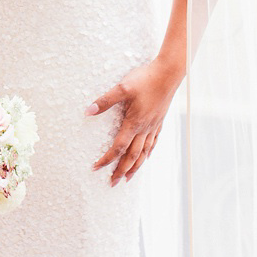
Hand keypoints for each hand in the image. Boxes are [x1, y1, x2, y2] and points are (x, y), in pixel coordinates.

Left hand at [86, 58, 183, 185]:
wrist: (169, 74)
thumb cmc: (145, 79)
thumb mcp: (122, 87)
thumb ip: (105, 100)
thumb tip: (88, 112)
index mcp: (134, 123)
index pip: (118, 147)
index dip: (107, 159)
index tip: (96, 168)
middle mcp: (145, 128)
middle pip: (132, 156)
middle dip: (121, 170)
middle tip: (112, 183)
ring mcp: (154, 125)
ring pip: (144, 152)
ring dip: (135, 167)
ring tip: (128, 178)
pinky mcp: (160, 120)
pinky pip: (154, 142)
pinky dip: (148, 153)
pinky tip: (147, 156)